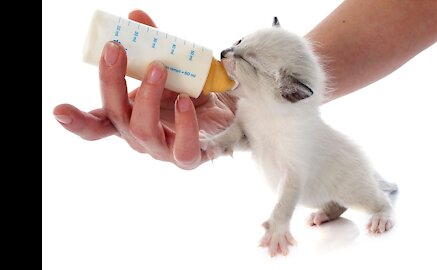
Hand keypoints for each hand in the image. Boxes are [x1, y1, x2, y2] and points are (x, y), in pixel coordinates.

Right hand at [53, 10, 235, 168]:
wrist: (226, 110)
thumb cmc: (190, 90)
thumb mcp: (170, 64)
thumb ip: (153, 44)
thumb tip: (136, 17)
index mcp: (128, 117)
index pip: (96, 125)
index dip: (77, 121)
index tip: (59, 110)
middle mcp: (139, 136)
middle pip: (116, 116)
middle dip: (111, 81)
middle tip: (116, 48)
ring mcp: (162, 149)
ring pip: (143, 130)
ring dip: (147, 96)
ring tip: (158, 68)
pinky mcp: (188, 156)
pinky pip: (183, 147)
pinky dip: (183, 124)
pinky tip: (186, 102)